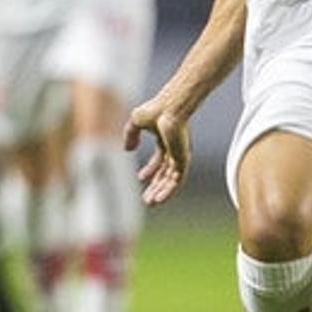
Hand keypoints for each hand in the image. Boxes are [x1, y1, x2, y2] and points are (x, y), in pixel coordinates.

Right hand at [124, 91, 192, 206]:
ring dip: (161, 192)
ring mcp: (180, 155)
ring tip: (151, 203)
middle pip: (165, 173)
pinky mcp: (183, 159)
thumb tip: (127, 150)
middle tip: (147, 200)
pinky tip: (160, 199)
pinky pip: (177, 180)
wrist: (170, 107)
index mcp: (166, 140)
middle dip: (155, 187)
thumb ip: (130, 134)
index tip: (140, 178)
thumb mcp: (136, 121)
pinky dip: (169, 191)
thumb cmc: (156, 109)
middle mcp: (175, 149)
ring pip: (172, 180)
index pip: (159, 160)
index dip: (150, 170)